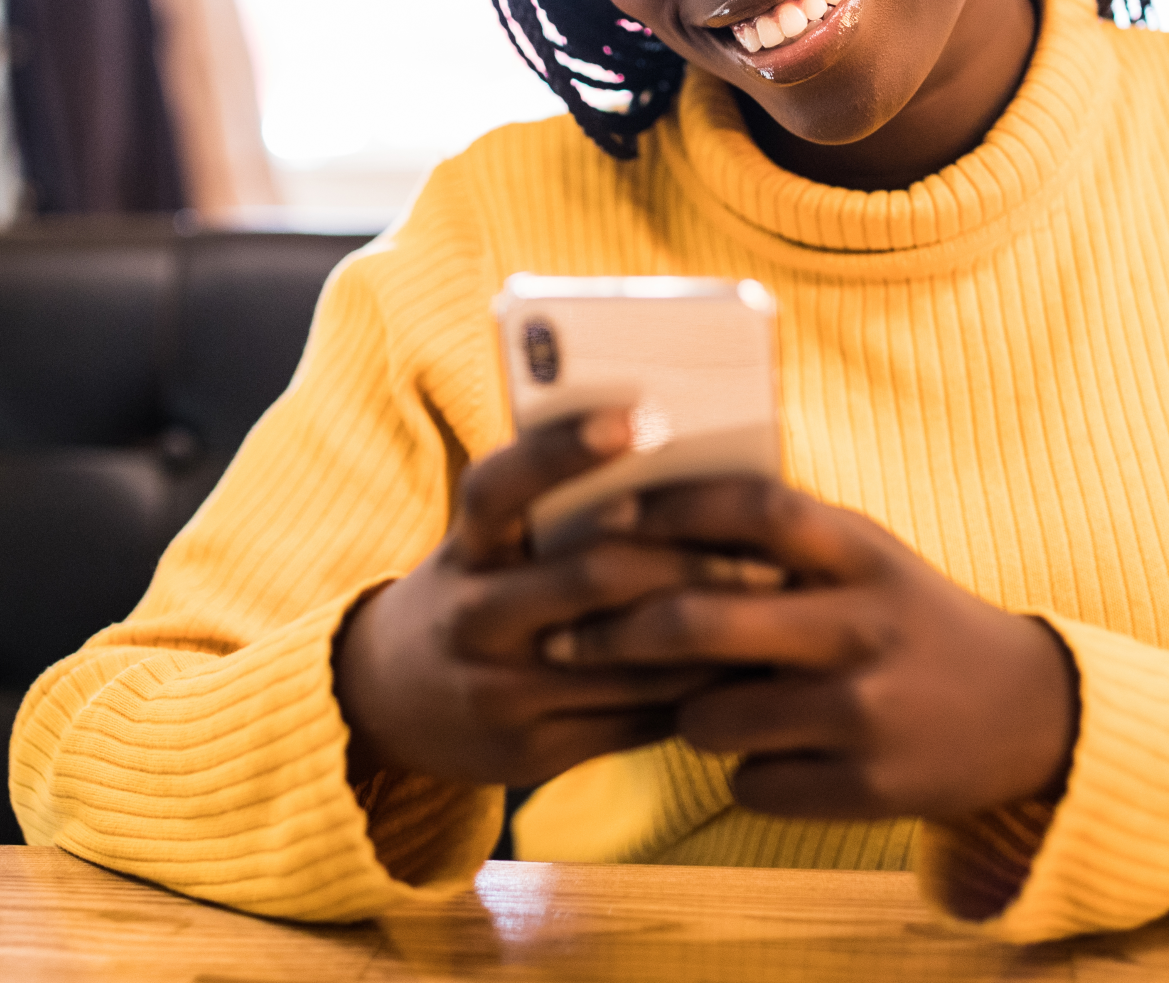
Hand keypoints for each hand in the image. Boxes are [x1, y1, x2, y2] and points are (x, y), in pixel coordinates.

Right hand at [333, 409, 771, 788]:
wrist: (392, 699)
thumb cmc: (479, 588)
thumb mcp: (489, 542)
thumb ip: (555, 510)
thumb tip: (680, 464)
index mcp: (465, 547)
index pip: (502, 486)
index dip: (565, 449)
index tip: (644, 417)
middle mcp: (471, 617)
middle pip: (595, 578)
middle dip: (690, 562)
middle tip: (768, 552)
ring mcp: (498, 691)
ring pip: (630, 659)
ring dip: (711, 632)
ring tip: (776, 608)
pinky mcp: (530, 753)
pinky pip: (635, 720)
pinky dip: (696, 691)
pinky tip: (744, 668)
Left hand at [540, 477, 1076, 823]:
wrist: (1026, 714)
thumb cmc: (909, 619)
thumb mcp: (864, 558)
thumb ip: (778, 539)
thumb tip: (639, 513)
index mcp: (864, 553)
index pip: (753, 511)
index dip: (670, 510)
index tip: (601, 519)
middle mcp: (866, 626)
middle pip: (706, 622)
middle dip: (617, 633)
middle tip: (563, 640)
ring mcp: (868, 712)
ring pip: (711, 718)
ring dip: (685, 713)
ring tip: (706, 704)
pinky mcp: (870, 790)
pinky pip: (750, 784)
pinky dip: (742, 771)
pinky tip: (774, 756)